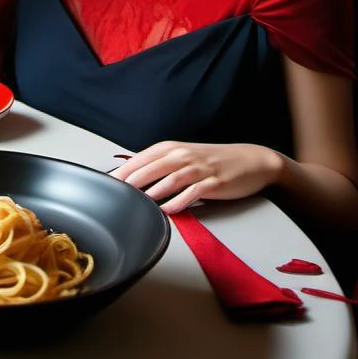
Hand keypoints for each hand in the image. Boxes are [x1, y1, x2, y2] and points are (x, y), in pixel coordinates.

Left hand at [109, 141, 283, 213]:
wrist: (252, 160)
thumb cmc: (214, 160)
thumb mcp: (184, 156)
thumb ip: (160, 165)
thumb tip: (132, 176)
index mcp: (173, 148)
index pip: (141, 159)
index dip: (123, 171)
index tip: (107, 184)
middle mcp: (184, 155)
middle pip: (151, 167)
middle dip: (131, 181)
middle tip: (115, 194)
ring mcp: (200, 169)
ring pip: (170, 178)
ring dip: (152, 191)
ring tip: (137, 203)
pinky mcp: (214, 183)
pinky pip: (193, 192)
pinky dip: (179, 201)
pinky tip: (168, 210)